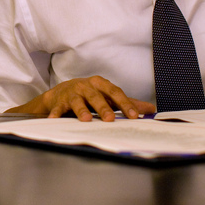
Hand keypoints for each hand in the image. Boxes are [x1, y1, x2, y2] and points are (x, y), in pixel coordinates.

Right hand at [12, 76, 153, 121]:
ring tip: (86, 120)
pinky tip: (54, 120)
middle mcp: (86, 86)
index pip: (115, 93)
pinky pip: (58, 109)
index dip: (125, 104)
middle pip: (96, 96)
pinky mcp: (59, 102)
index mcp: (101, 84)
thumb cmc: (90, 94)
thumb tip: (151, 109)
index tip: (134, 116)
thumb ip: (127, 103)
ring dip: (81, 110)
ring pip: (77, 102)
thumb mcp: (108, 96)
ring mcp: (72, 93)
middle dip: (103, 108)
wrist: (62, 92)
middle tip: (110, 119)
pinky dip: (55, 114)